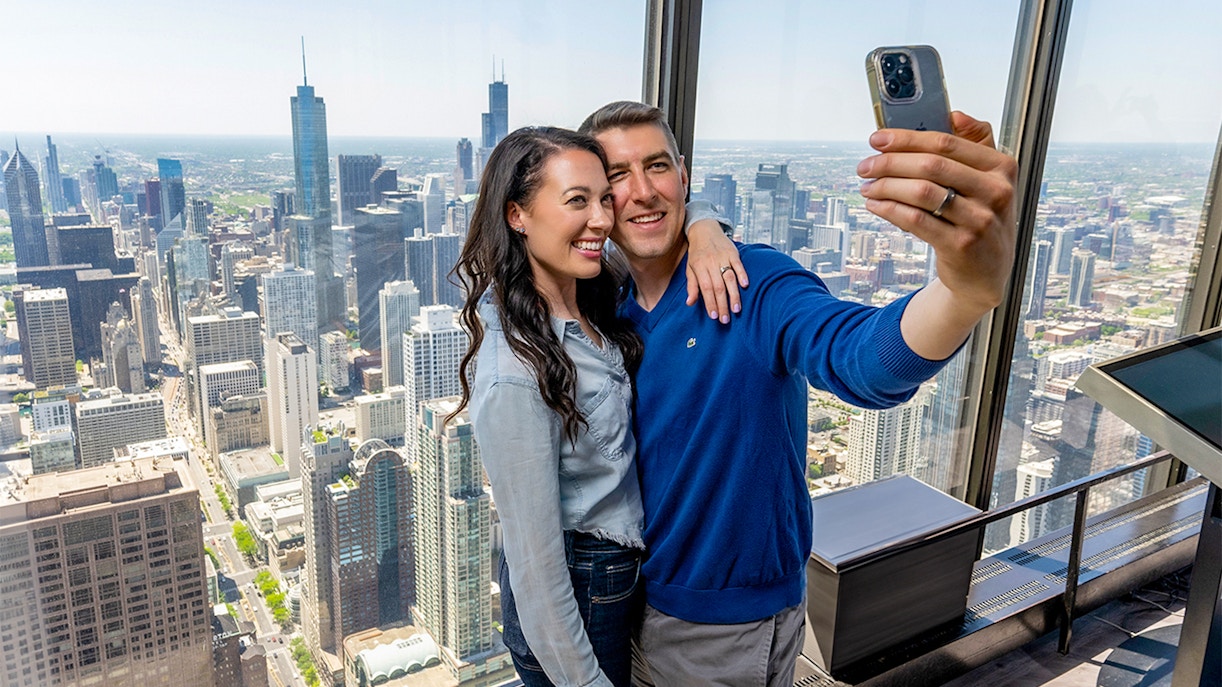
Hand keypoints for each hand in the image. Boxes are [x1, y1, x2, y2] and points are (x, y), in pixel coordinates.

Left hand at [685, 219, 748, 322]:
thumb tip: (690, 303)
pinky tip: (745, 286)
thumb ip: (692, 286)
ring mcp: (723, 257)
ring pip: (729, 278)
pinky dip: (742, 275)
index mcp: (699, 267)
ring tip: (736, 309)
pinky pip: (738, 264)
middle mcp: (711, 262)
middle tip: (725, 319)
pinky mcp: (733, 252)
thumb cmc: (697, 253)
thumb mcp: (690, 268)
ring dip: (733, 295)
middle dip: (722, 304)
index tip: (714, 316)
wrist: (704, 230)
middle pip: (718, 287)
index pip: (705, 288)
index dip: (710, 303)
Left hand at [857, 111, 1017, 357]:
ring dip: (885, 186)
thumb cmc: (980, 217)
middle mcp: (996, 191)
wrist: (986, 273)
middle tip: (864, 165)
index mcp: (1002, 166)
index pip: (946, 142)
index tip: (877, 138)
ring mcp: (980, 220)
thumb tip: (955, 114)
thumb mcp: (989, 180)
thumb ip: (976, 143)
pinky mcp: (961, 245)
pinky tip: (874, 205)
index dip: (907, 138)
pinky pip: (916, 220)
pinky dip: (889, 209)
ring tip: (866, 186)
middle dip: (890, 163)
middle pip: (931, 165)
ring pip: (921, 192)